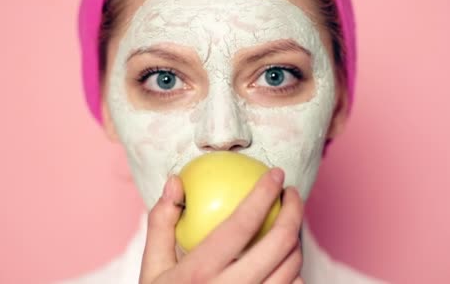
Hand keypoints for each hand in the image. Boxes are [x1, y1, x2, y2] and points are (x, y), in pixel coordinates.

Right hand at [139, 168, 304, 283]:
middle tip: (292, 195)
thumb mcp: (151, 269)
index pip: (241, 225)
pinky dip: (295, 274)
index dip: (264, 194)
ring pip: (293, 270)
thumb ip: (161, 223)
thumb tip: (175, 181)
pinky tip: (286, 263)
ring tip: (288, 225)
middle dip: (295, 211)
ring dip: (297, 241)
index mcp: (198, 274)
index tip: (276, 175)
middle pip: (280, 245)